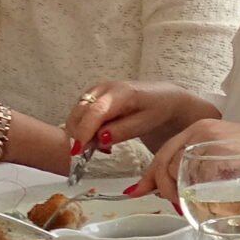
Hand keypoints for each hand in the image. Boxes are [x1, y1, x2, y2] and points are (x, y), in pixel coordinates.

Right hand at [65, 79, 211, 156]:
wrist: (163, 98)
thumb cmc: (157, 110)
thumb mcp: (145, 124)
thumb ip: (122, 131)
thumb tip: (100, 138)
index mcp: (121, 92)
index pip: (95, 112)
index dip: (84, 131)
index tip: (78, 150)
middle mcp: (104, 88)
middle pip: (80, 112)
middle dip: (80, 134)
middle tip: (92, 151)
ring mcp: (96, 91)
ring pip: (76, 114)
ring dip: (80, 132)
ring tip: (102, 145)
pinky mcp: (92, 96)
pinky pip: (79, 114)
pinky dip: (83, 128)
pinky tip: (100, 137)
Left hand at [141, 117, 239, 206]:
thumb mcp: (225, 160)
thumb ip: (201, 170)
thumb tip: (177, 192)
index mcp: (198, 130)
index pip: (164, 152)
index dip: (150, 174)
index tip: (138, 190)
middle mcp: (200, 130)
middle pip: (165, 159)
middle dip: (161, 185)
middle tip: (170, 203)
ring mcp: (210, 137)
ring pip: (175, 165)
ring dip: (173, 189)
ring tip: (182, 204)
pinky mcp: (221, 147)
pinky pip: (196, 171)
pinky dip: (191, 187)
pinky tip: (196, 198)